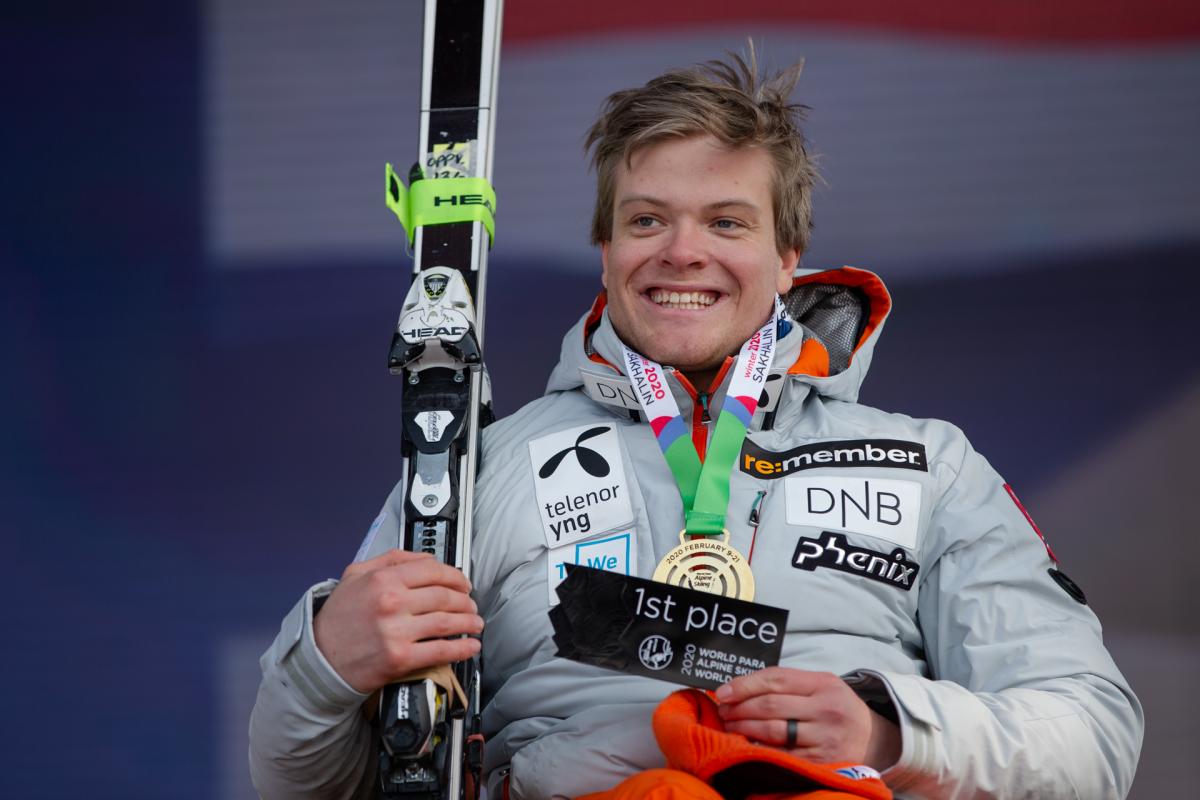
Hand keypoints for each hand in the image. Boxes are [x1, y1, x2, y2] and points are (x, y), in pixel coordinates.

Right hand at [312, 549, 483, 693]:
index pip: (433, 570)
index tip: (464, 583)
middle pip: (444, 596)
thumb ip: (391, 560)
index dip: (456, 577)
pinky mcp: (400, 659)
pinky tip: (470, 646)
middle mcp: (391, 603)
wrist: (319, 658)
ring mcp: (396, 632)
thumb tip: (425, 558)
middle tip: (472, 605)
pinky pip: (440, 651)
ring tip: (475, 623)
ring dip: (468, 623)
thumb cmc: (338, 618)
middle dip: (465, 600)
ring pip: (447, 622)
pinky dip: (461, 649)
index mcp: (383, 580)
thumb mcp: (356, 575)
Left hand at [714, 667, 899, 769]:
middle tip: (722, 711)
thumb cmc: (837, 708)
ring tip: (730, 726)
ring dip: (744, 729)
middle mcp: (826, 709)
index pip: (775, 679)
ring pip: (773, 731)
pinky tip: (747, 745)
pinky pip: (782, 755)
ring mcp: (825, 738)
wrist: (874, 740)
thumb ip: (788, 683)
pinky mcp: (822, 762)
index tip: (722, 692)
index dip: (744, 685)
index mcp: (823, 684)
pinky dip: (760, 749)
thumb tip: (741, 687)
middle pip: (770, 705)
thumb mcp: (821, 685)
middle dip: (739, 708)